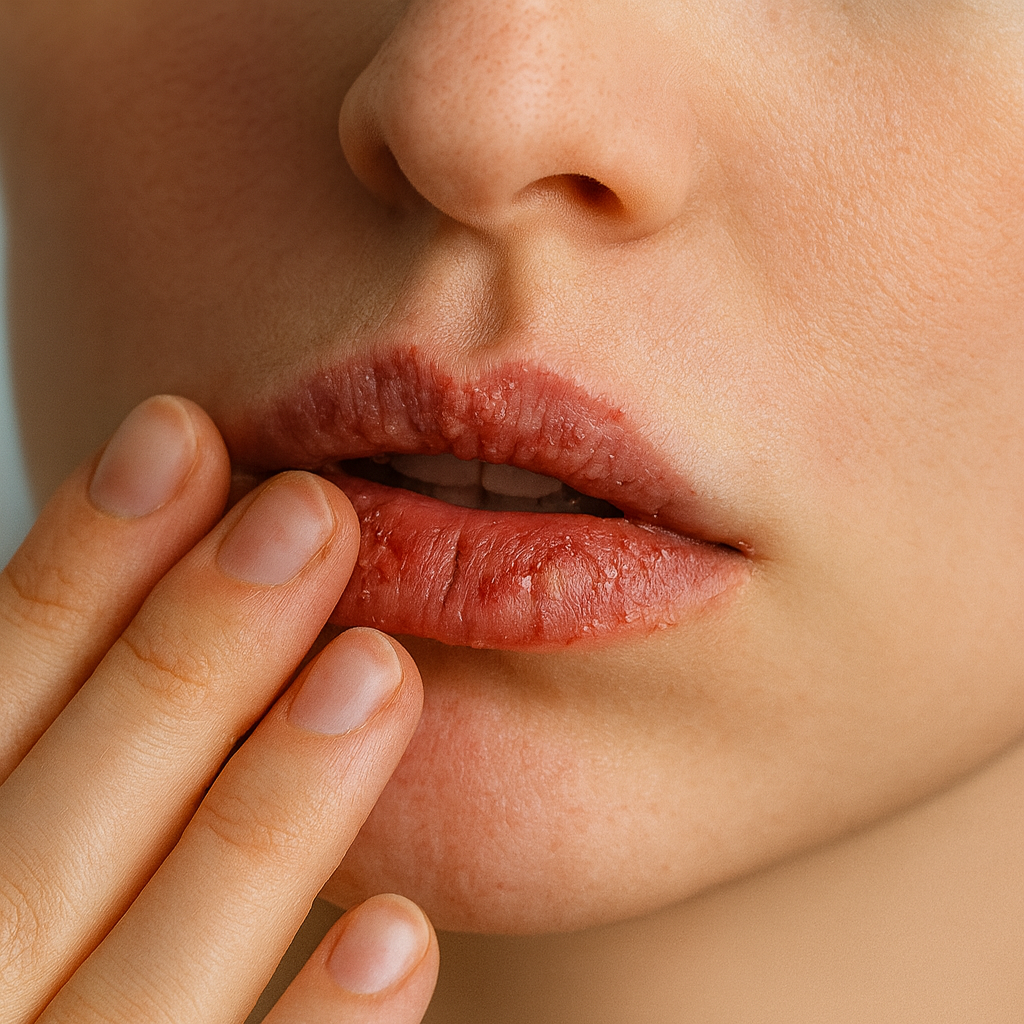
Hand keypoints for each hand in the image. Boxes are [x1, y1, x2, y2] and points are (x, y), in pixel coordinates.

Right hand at [0, 396, 436, 1022]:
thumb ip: (23, 749)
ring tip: (377, 669)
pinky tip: (401, 936)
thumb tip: (81, 603)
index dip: (66, 572)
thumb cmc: (0, 953)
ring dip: (257, 821)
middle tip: (307, 514)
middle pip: (39, 828)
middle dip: (172, 659)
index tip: (180, 435)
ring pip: (131, 982)